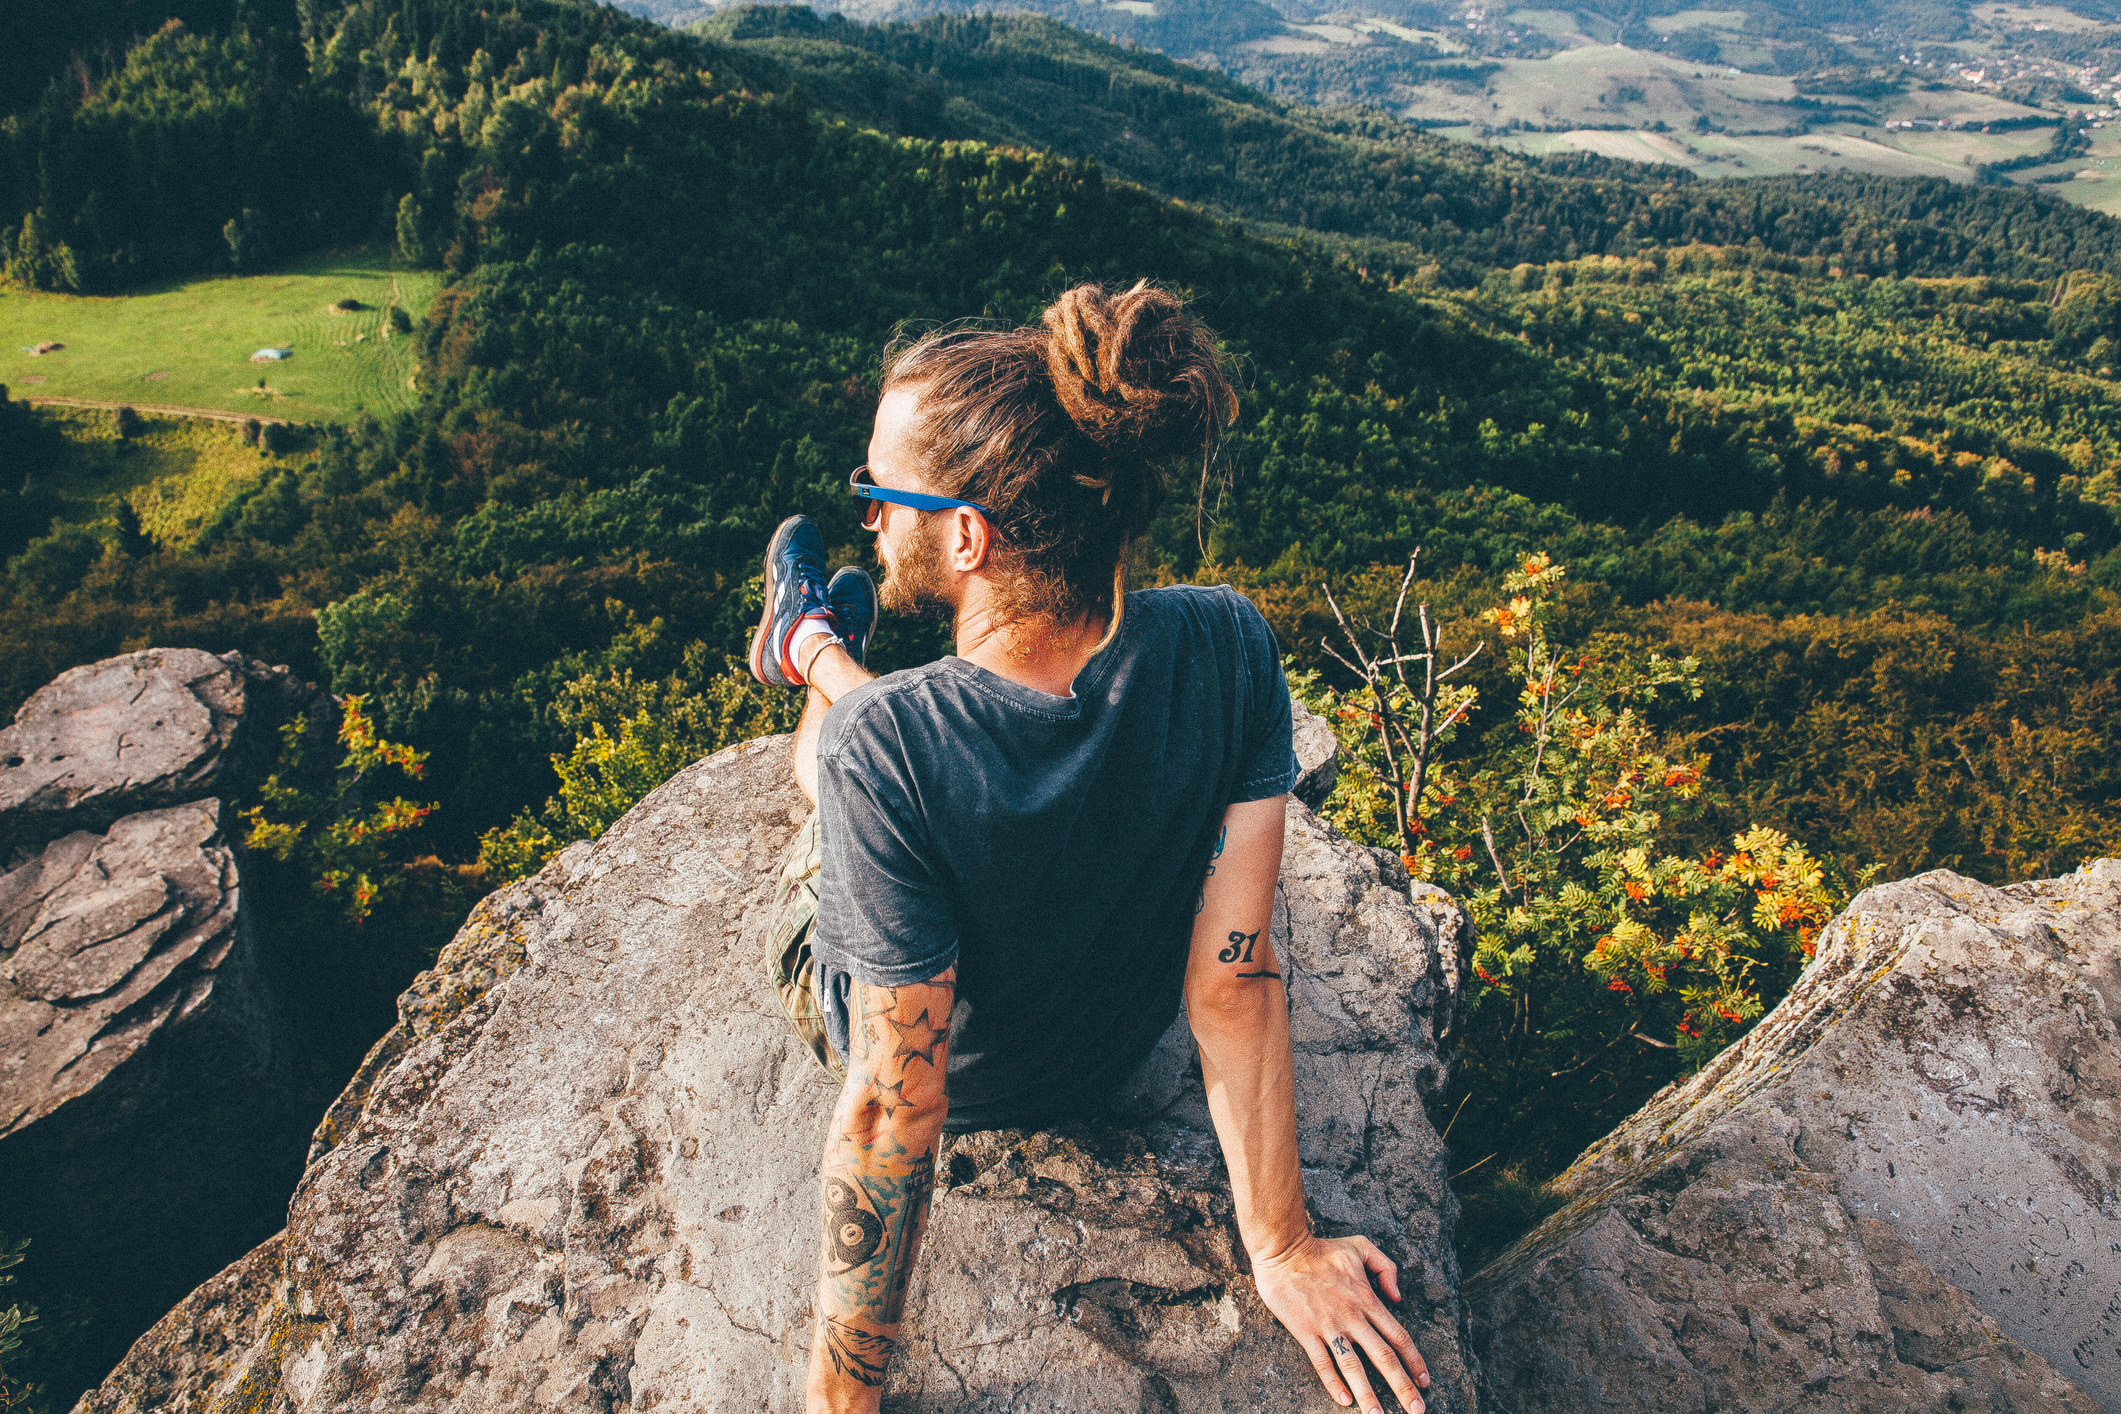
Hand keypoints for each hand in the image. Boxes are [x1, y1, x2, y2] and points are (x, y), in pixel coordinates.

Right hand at [1251, 1233, 1429, 1413]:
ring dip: (1368, 1394)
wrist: (1283, 1249)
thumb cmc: (1322, 1249)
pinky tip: (1344, 1400)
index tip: (1425, 1382)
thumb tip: (1398, 1297)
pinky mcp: (1306, 1331)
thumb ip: (1386, 1267)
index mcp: (1367, 1299)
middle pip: (1383, 1357)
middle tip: (1417, 1410)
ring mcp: (1329, 1326)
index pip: (1399, 1336)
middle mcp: (1353, 1317)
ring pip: (1354, 1366)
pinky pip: (1322, 1362)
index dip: (1415, 1361)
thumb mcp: (1360, 1246)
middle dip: (1402, 1386)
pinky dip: (1334, 1383)